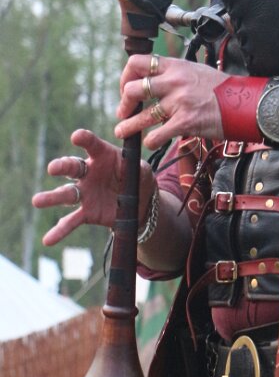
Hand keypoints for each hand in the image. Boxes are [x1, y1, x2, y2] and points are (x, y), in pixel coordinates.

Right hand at [31, 128, 152, 247]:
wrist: (140, 204)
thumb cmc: (139, 179)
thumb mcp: (143, 171)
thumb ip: (138, 168)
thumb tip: (133, 167)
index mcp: (103, 157)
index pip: (92, 146)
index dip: (85, 140)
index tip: (77, 136)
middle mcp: (89, 173)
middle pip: (72, 168)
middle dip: (62, 166)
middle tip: (53, 168)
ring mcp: (85, 193)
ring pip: (66, 194)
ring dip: (51, 197)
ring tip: (37, 201)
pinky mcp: (87, 212)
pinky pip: (71, 221)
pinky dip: (60, 231)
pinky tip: (47, 240)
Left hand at [116, 53, 226, 149]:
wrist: (245, 103)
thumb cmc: (222, 89)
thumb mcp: (196, 70)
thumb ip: (174, 73)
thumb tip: (153, 78)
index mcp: (175, 66)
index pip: (137, 63)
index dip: (125, 77)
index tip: (127, 88)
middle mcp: (174, 82)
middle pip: (133, 89)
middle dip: (123, 103)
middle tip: (124, 112)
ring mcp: (179, 102)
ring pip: (141, 116)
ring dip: (127, 127)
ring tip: (121, 131)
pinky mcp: (185, 122)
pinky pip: (156, 135)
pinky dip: (150, 141)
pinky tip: (151, 142)